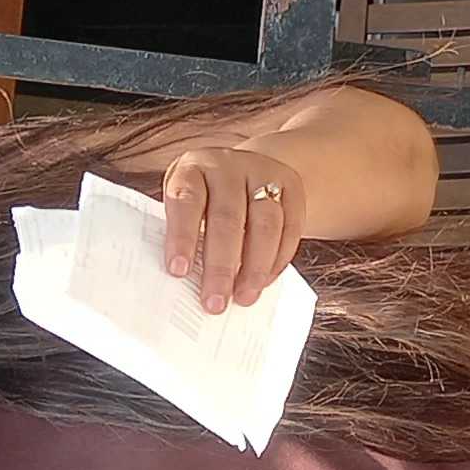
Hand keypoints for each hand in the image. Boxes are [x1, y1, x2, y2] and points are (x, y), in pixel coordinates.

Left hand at [159, 143, 308, 312]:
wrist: (244, 170)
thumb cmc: (203, 198)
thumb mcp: (185, 204)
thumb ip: (185, 235)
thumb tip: (186, 283)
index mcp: (192, 168)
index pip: (186, 201)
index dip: (182, 237)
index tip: (178, 272)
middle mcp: (228, 166)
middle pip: (227, 218)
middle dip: (221, 266)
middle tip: (215, 303)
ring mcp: (263, 174)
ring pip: (265, 224)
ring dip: (254, 267)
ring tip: (244, 298)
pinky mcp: (291, 188)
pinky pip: (290, 228)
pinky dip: (277, 261)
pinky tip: (263, 282)